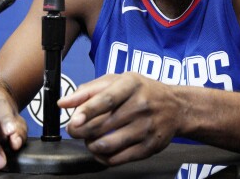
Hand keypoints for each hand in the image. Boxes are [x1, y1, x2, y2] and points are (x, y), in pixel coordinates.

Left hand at [58, 72, 181, 165]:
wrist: (176, 107)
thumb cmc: (142, 91)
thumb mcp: (118, 81)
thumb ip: (88, 90)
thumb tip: (63, 103)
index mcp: (132, 84)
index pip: (108, 98)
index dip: (88, 110)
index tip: (74, 119)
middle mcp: (141, 105)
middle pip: (104, 124)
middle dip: (82, 131)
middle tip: (75, 130)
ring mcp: (147, 127)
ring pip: (108, 144)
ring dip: (91, 145)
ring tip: (90, 139)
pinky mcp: (150, 146)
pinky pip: (118, 159)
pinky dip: (103, 157)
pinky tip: (101, 150)